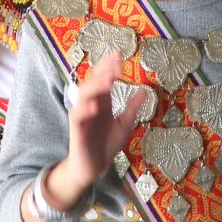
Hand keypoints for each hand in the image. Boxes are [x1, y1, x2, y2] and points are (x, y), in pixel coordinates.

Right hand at [61, 52, 143, 193]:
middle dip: (103, 71)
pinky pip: (77, 116)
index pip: (102, 78)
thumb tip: (144, 89)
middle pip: (93, 82)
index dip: (109, 66)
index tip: (119, 54)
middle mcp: (91, 105)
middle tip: (116, 64)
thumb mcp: (125, 124)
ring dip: (95, 86)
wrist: (95, 168)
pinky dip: (84, 109)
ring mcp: (83, 116)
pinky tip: (94, 105)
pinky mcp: (77, 130)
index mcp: (102, 101)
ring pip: (83, 95)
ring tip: (108, 80)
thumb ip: (132, 107)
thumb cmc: (106, 144)